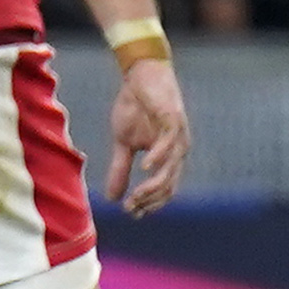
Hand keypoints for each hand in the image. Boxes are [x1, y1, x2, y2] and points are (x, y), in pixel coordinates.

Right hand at [108, 56, 189, 214]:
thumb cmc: (135, 107)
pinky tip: (145, 166)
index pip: (163, 188)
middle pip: (169, 184)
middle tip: (132, 207)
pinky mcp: (172, 119)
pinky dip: (159, 156)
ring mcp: (177, 136)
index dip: (149, 203)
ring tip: (138, 195)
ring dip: (154, 184)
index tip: (130, 213)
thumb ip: (120, 168)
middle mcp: (177, 150)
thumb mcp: (123, 142)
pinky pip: (169, 142)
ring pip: (171, 168)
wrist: (140, 76)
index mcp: (168, 157)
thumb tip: (111, 197)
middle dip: (150, 199)